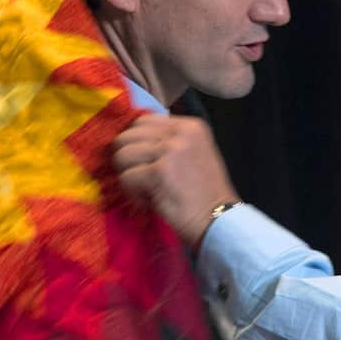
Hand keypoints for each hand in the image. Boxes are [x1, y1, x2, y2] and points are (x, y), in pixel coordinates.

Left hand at [111, 115, 239, 248]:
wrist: (218, 219)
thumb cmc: (205, 192)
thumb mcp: (194, 153)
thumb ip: (168, 141)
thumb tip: (131, 137)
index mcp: (191, 125)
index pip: (143, 121)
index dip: (136, 142)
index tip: (145, 162)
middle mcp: (181, 132)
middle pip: (128, 136)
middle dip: (128, 159)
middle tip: (141, 178)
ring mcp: (170, 150)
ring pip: (122, 155)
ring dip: (128, 176)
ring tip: (146, 189)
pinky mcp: (158, 172)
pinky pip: (126, 178)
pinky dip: (132, 193)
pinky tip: (149, 200)